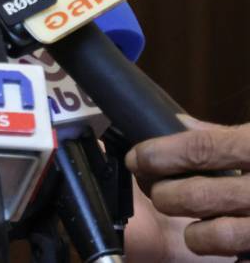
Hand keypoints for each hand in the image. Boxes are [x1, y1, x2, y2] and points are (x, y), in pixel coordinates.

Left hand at [129, 118, 249, 257]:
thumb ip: (230, 135)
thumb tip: (180, 126)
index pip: (199, 149)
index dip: (159, 155)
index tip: (138, 159)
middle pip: (197, 195)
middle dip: (166, 195)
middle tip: (158, 192)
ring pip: (217, 236)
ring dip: (195, 234)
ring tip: (192, 227)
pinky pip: (246, 258)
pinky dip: (235, 255)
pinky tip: (235, 247)